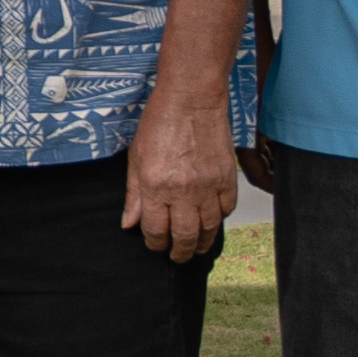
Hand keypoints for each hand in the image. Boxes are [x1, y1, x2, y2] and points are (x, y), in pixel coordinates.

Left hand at [124, 106, 243, 261]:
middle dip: (179, 253)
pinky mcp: (228, 178)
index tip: (154, 245)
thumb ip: (133, 194)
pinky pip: (226, 210)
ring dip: (201, 242)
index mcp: (156, 186)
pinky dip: (219, 220)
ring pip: (209, 228)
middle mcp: (184, 190)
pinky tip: (211, 221)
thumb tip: (129, 224)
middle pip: (184, 236)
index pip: (155, 230)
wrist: (192, 99)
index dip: (154, 243)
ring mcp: (209, 186)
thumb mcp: (136, 157)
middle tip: (177, 257)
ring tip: (194, 247)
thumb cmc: (160, 122)